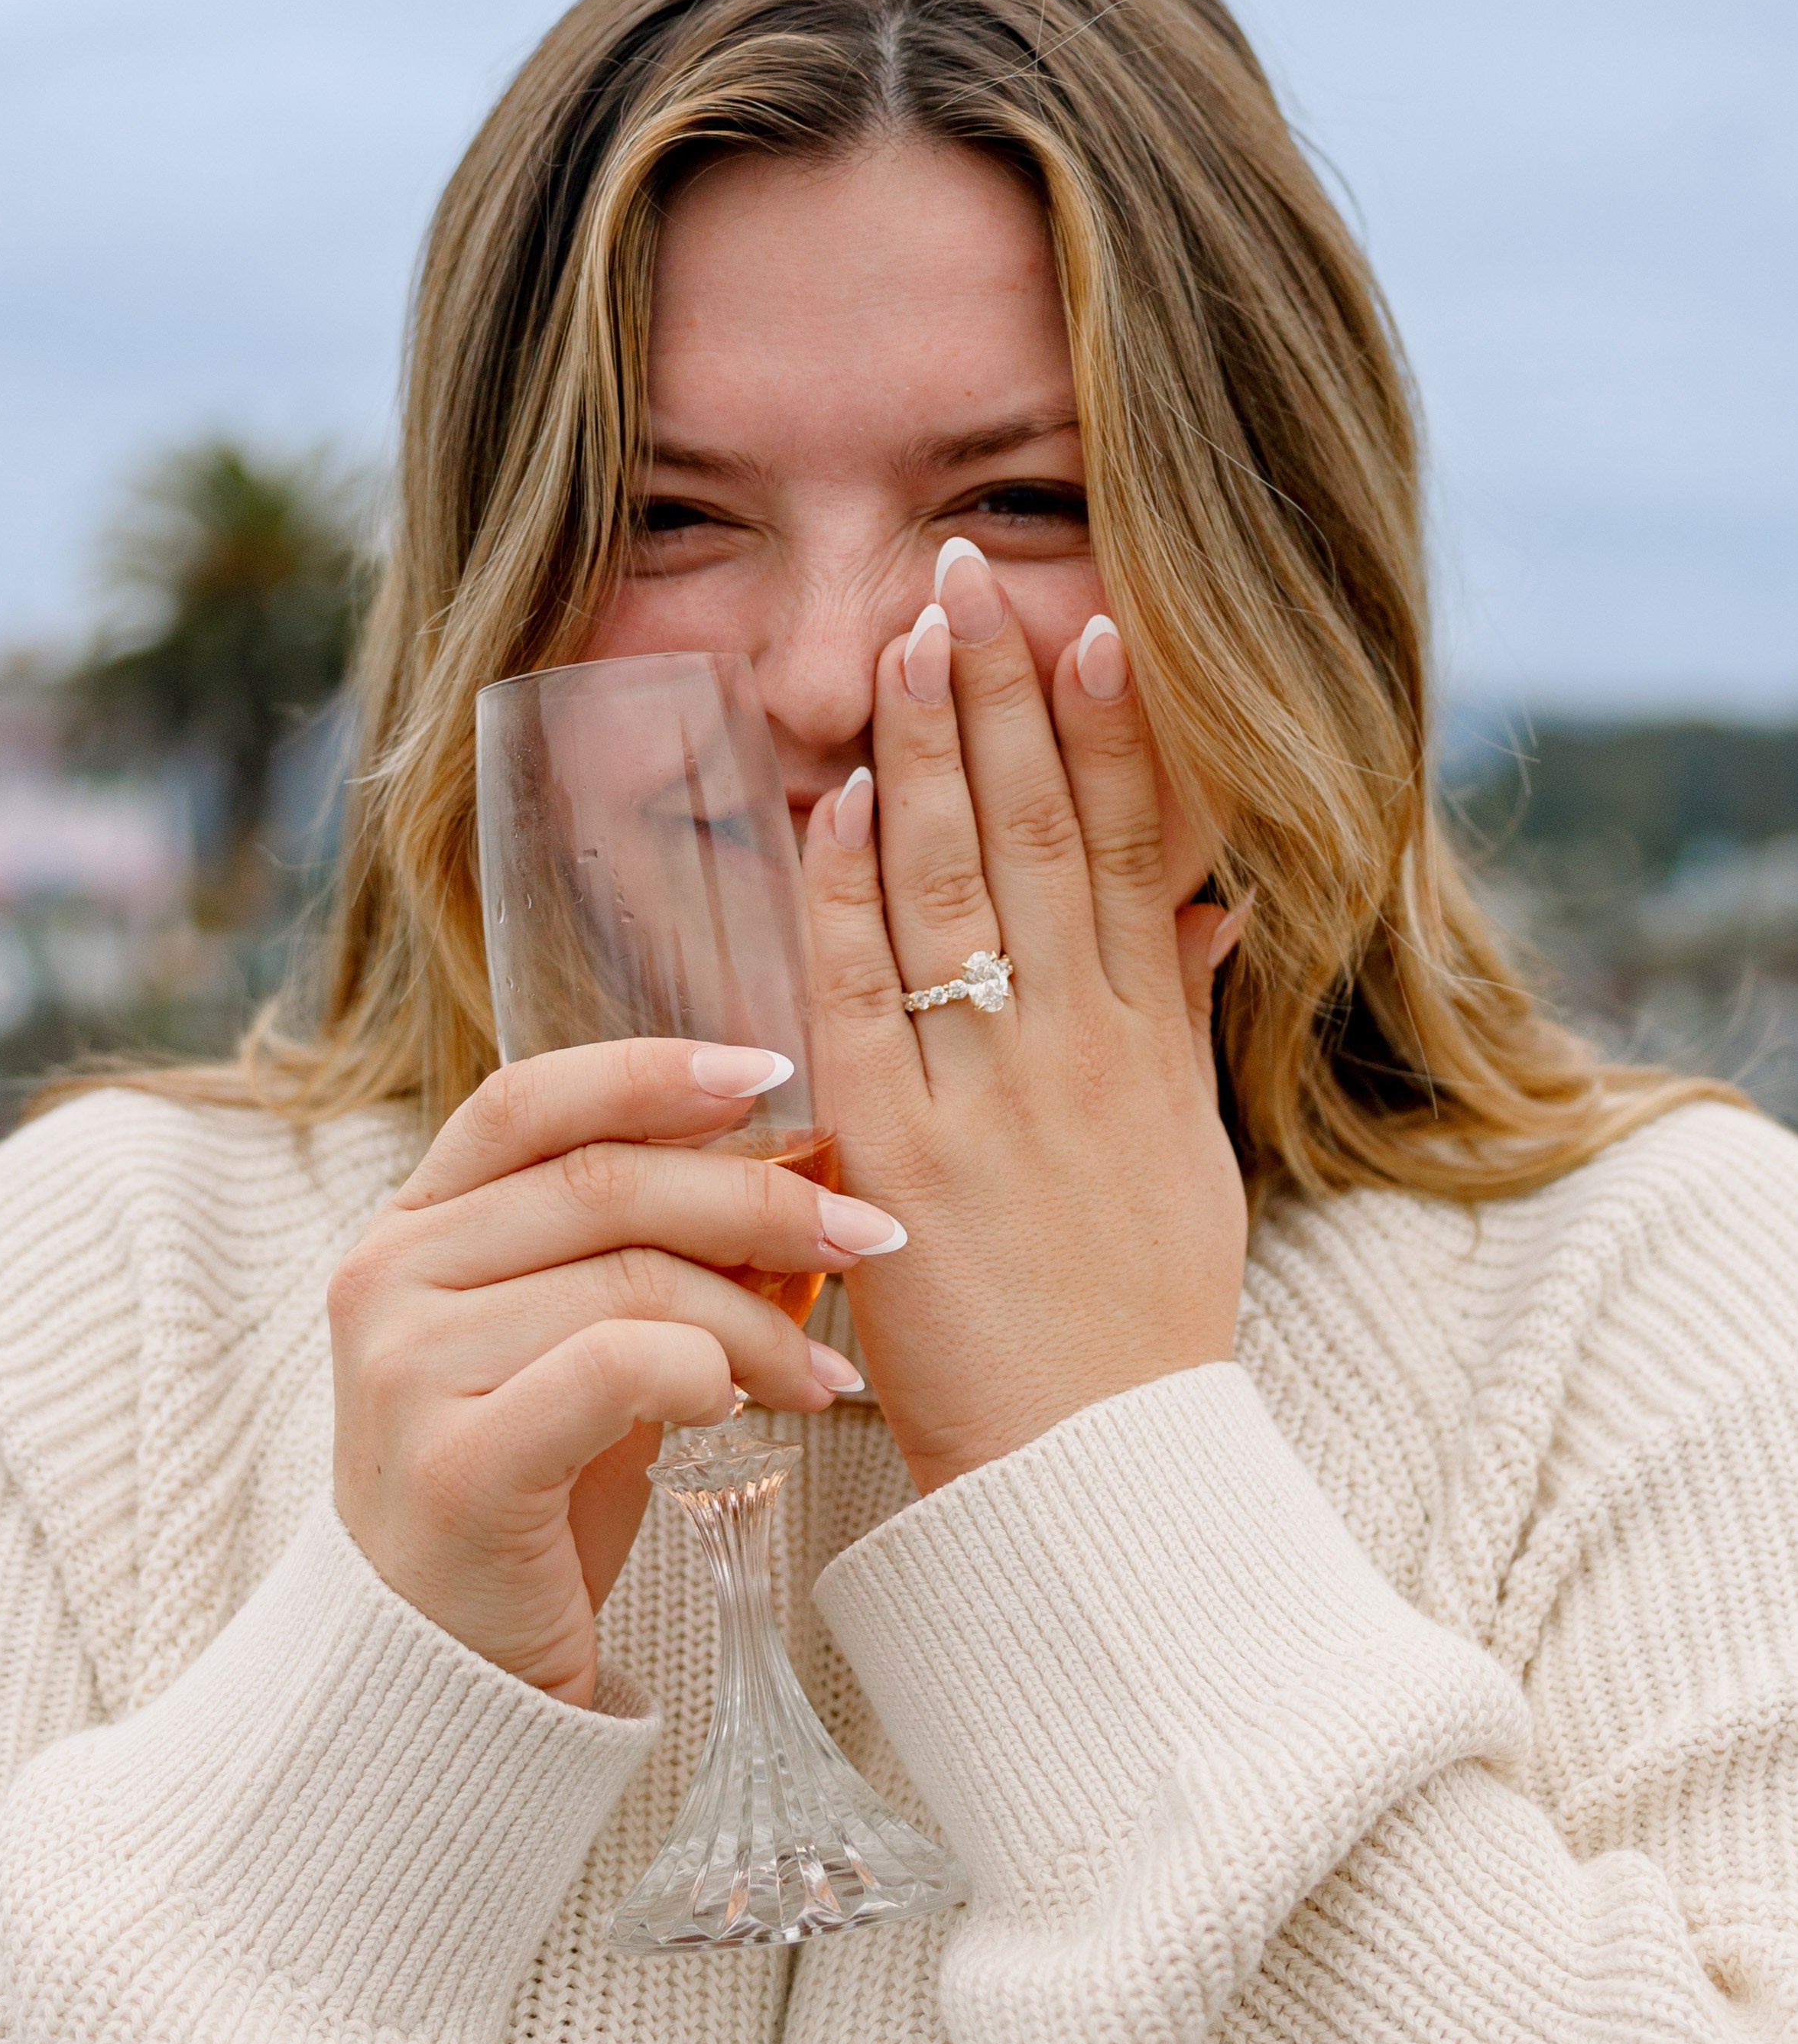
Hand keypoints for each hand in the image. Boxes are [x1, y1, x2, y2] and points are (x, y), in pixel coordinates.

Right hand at [328, 1040, 901, 1701]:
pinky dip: (705, 1373)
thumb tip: (795, 1178)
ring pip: (631, 1278)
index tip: (770, 1073)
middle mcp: (388, 1278)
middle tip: (870, 1233)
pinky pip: (618, 1366)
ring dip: (757, 1317)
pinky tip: (742, 1409)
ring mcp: (408, 1368)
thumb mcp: (578, 1353)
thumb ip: (644, 1259)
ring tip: (817, 1373)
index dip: (652, 1072)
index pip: (528, 1100)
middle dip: (762, 1200)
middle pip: (606, 1182)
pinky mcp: (455, 1462)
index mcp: (411, 1230)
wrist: (443, 1678)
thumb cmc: (529, 1499)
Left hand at [802, 544, 1248, 1492]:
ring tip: (909, 640)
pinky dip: (847, 894)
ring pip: (959, 888)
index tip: (1090, 624)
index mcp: (1149, 1046)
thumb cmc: (1142, 1324)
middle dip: (999, 699)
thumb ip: (1181, 1020)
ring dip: (928, 757)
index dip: (1109, 733)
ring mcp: (989, 1092)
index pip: (1129, 853)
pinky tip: (833, 805)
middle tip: (967, 577)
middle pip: (1041, 836)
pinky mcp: (897, 1149)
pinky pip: (864, 994)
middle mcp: (1078, 1047)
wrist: (1099, 1466)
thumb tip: (1210, 905)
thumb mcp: (1192, 1157)